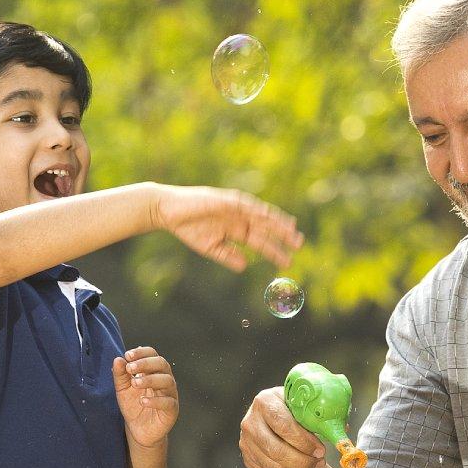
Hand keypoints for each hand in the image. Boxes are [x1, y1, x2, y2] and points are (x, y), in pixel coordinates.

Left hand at [113, 347, 177, 446]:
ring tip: (135, 383)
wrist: (138, 430)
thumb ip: (120, 375)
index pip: (153, 355)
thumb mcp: (122, 389)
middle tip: (130, 367)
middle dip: (146, 363)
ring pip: (167, 381)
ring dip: (150, 379)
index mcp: (154, 371)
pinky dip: (156, 401)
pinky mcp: (172, 410)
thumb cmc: (133, 406)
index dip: (142, 353)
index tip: (128, 355)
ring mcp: (170, 394)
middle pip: (162, 364)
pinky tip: (143, 401)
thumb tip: (118, 359)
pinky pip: (168, 402)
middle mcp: (164, 380)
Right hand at [153, 186, 302, 271]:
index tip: (289, 257)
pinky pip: (245, 205)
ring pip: (261, 215)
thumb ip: (227, 256)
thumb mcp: (210, 247)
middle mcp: (239, 217)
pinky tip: (269, 217)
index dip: (275, 246)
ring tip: (291, 230)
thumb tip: (245, 267)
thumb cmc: (188, 228)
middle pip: (266, 227)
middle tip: (299, 244)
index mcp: (236, 229)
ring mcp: (234, 207)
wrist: (168, 212)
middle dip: (282, 235)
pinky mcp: (225, 200)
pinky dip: (258, 210)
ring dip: (276, 222)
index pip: (260, 238)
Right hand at [238, 386, 325, 467]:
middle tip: (319, 461)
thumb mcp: (307, 407)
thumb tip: (343, 430)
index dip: (304, 441)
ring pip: (274, 465)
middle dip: (302, 460)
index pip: (283, 425)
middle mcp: (251, 421)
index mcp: (265, 401)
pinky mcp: (247, 457)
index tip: (320, 450)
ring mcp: (246, 441)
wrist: (277, 420)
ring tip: (313, 465)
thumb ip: (322, 417)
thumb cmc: (295, 412)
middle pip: (276, 450)